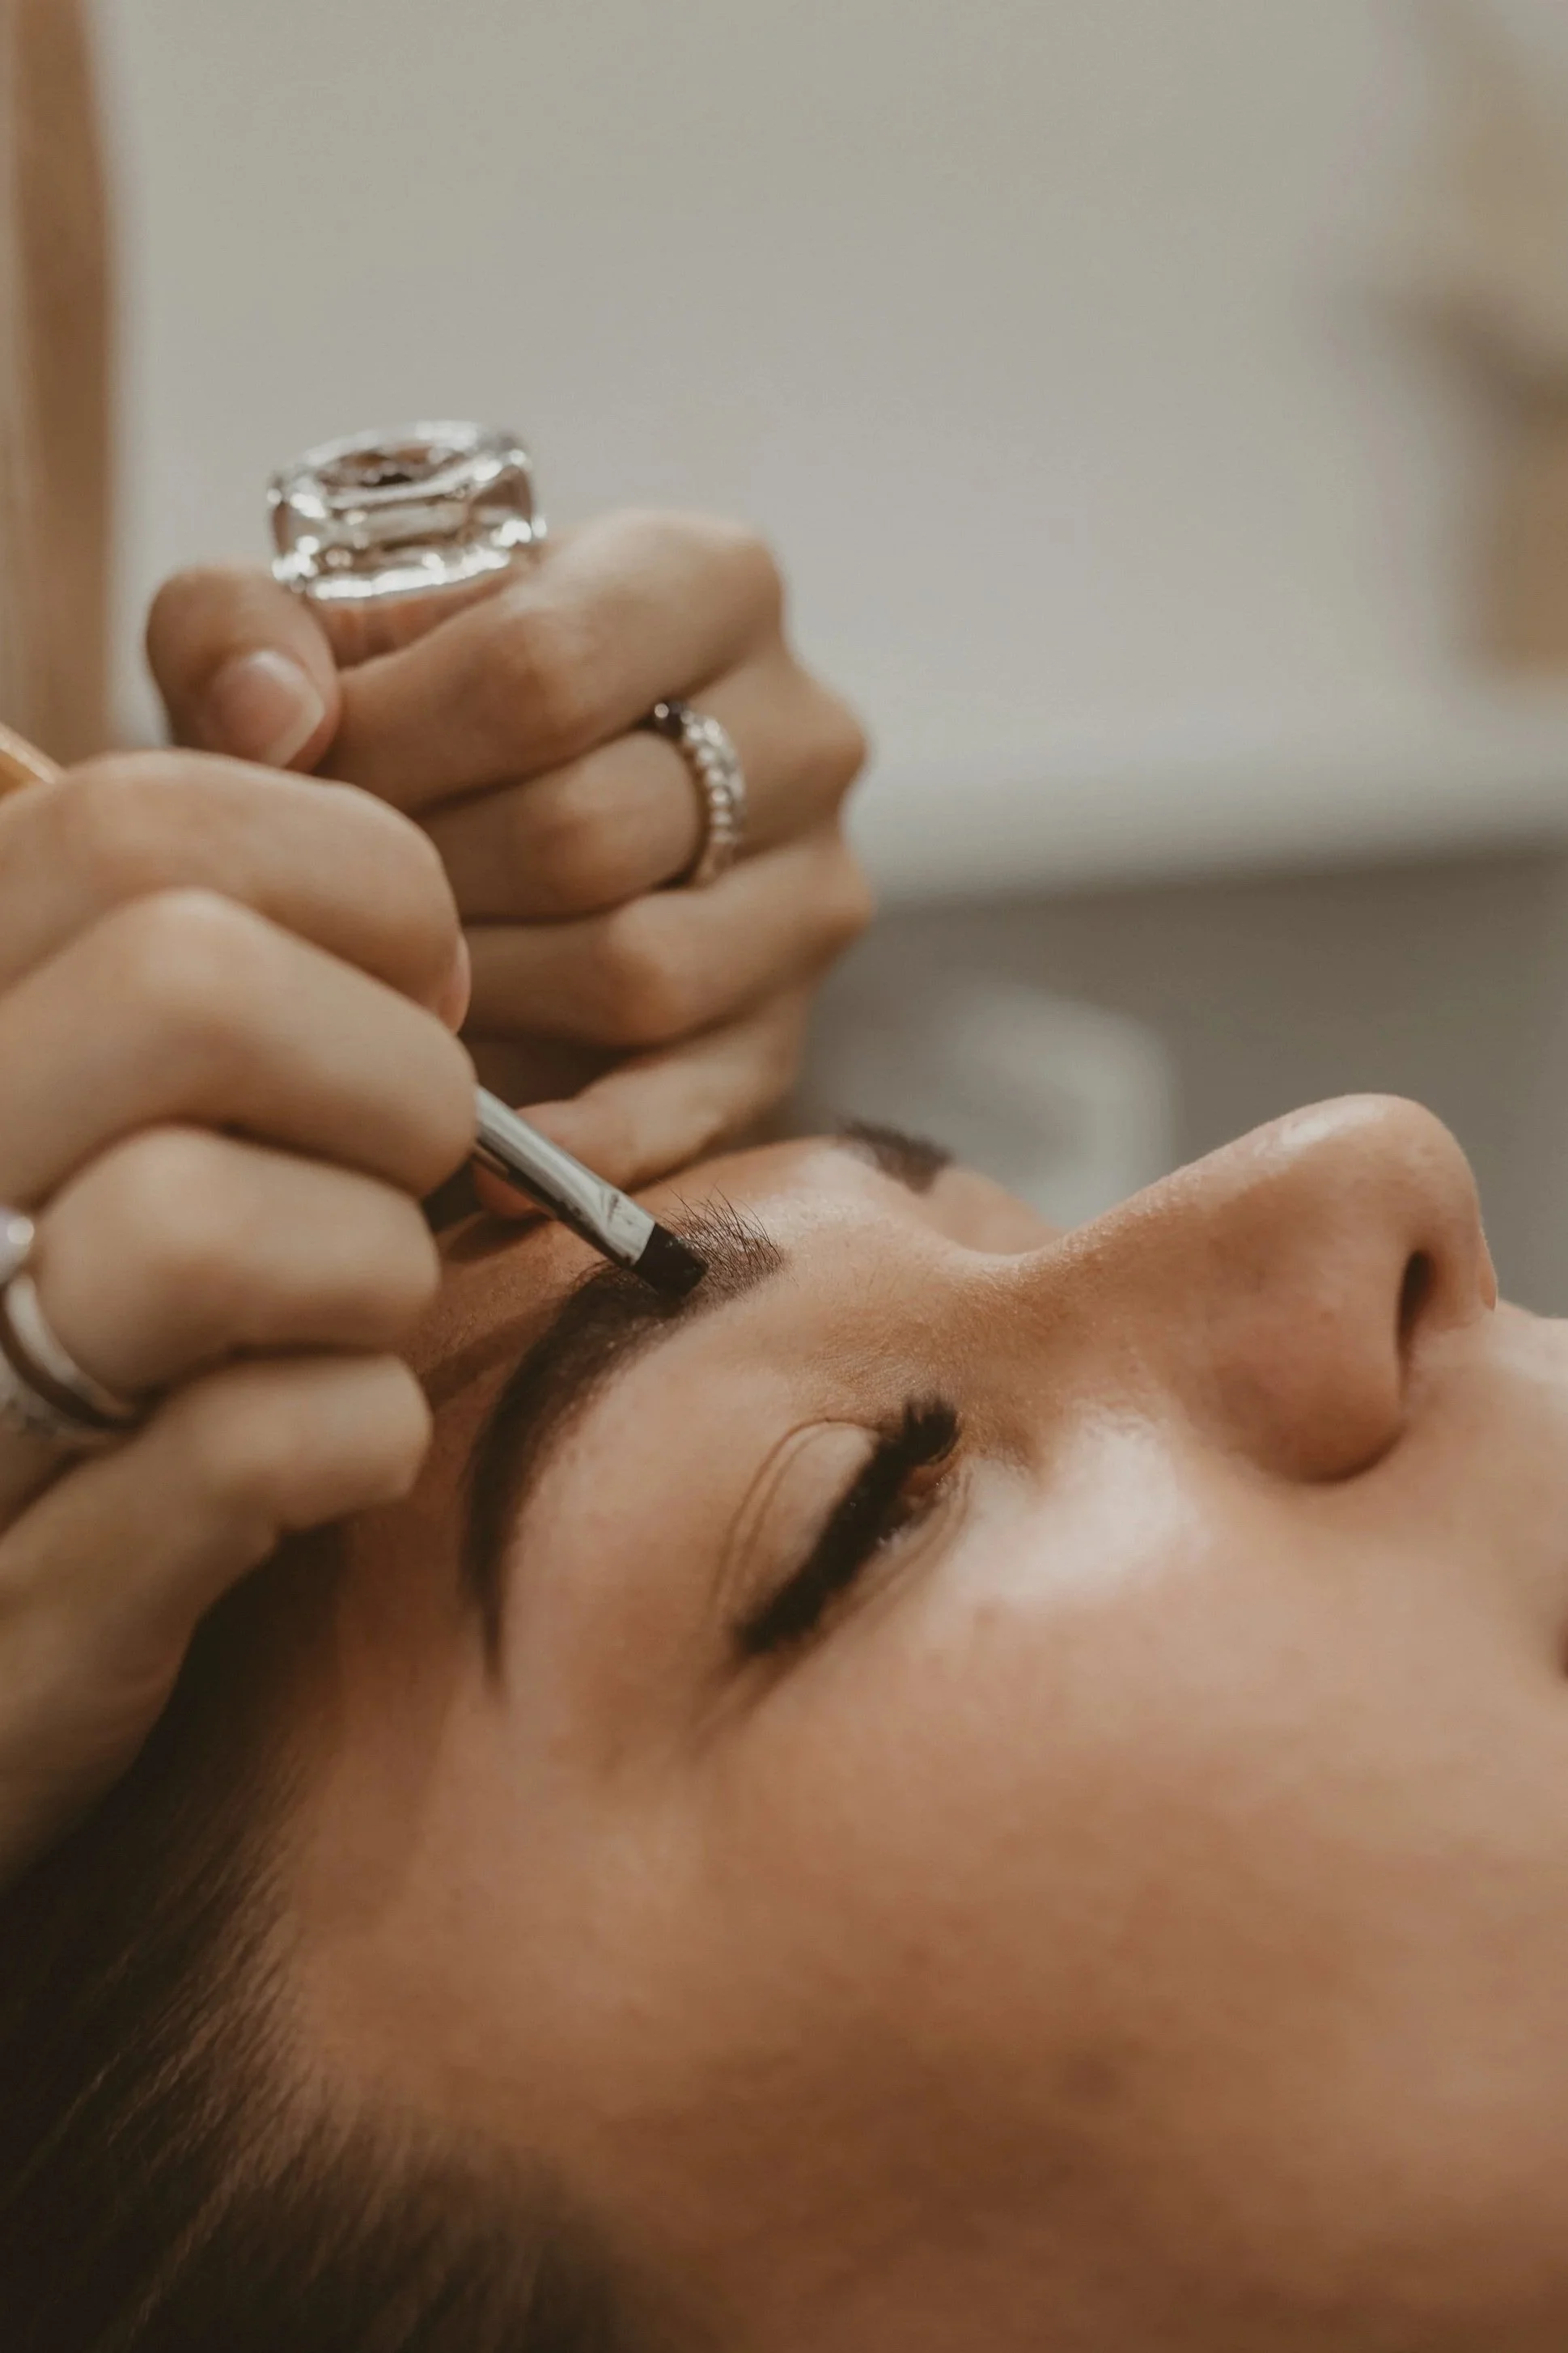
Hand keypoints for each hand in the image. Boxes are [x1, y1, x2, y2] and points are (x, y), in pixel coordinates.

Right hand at [0, 754, 472, 1877]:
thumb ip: (147, 908)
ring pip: (216, 1218)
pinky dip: (361, 1433)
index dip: (355, 882)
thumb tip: (272, 689)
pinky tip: (325, 1454)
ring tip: (348, 1316)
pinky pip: (275, 1436)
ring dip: (371, 1265)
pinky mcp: (19, 1610)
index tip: (414, 980)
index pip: (133, 824)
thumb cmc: (49, 1328)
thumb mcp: (75, 1079)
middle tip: (416, 1155)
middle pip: (191, 988)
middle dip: (392, 1071)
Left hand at [148, 510, 872, 1193]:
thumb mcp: (299, 642)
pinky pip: (696, 1101)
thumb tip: (273, 720)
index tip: (296, 781)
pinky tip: (484, 1157)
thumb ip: (236, 632)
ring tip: (384, 988)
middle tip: (326, 906)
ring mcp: (811, 893)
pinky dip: (585, 1139)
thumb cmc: (397, 721)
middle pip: (589, 830)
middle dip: (422, 883)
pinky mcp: (790, 1032)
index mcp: (705, 580)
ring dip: (479, 998)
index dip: (389, 740)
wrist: (482, 834)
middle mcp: (802, 732)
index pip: (546, 664)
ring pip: (643, 969)